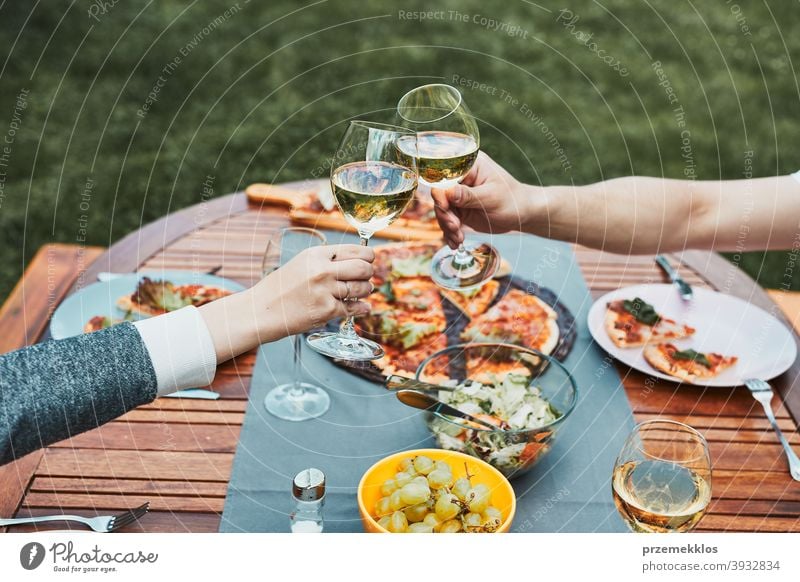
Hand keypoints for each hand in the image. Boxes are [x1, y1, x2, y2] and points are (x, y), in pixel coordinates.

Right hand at [255, 244, 374, 336]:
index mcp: (316, 254)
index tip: (369, 261)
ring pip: (362, 288)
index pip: (355, 250)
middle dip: (369, 273)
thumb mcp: (301, 263)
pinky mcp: (326, 310)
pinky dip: (361, 309)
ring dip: (365, 291)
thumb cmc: (281, 288)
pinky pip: (354, 308)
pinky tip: (363, 307)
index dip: (368, 256)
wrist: (262, 311)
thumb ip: (326, 260)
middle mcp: (322, 270)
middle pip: (363, 268)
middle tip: (365, 278)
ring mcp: (325, 291)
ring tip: (359, 292)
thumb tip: (357, 260)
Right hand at [431, 151, 531, 247]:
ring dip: (448, 227)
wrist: (522, 214)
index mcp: (469, 167)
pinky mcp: (460, 210)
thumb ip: (468, 195)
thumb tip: (447, 192)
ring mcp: (459, 196)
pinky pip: (448, 221)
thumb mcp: (491, 197)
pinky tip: (456, 243)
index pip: (445, 176)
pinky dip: (450, 233)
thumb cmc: (512, 200)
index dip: (441, 192)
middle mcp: (461, 180)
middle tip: (455, 228)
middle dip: (445, 214)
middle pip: (441, 195)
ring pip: (443, 210)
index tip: (446, 207)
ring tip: (459, 239)